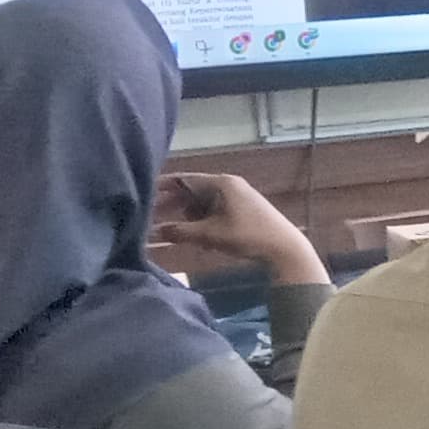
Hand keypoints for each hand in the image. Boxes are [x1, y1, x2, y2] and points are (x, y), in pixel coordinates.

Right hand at [151, 171, 325, 286]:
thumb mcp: (210, 235)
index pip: (184, 179)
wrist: (285, 249)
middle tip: (150, 216)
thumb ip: (181, 232)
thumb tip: (155, 233)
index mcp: (221, 183)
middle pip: (192, 190)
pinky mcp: (242, 211)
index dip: (162, 188)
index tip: (143, 195)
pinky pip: (214, 211)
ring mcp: (237, 197)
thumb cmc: (247, 236)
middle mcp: (228, 185)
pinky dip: (201, 220)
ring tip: (169, 229)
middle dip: (172, 204)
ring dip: (186, 215)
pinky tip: (194, 235)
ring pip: (202, 202)